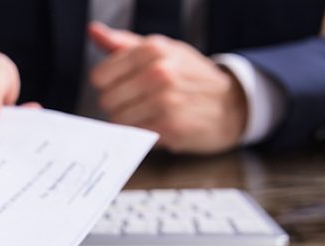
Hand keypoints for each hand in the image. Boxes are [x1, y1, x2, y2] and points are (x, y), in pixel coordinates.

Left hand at [88, 22, 247, 153]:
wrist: (231, 104)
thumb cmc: (189, 75)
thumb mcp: (161, 50)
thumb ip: (123, 44)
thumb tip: (94, 31)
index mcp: (152, 49)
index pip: (100, 76)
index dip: (108, 84)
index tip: (123, 85)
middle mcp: (158, 72)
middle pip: (106, 100)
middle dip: (118, 104)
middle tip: (139, 101)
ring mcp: (164, 100)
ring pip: (118, 119)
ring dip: (130, 120)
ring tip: (150, 112)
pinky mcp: (169, 126)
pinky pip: (135, 134)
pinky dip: (143, 132)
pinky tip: (160, 123)